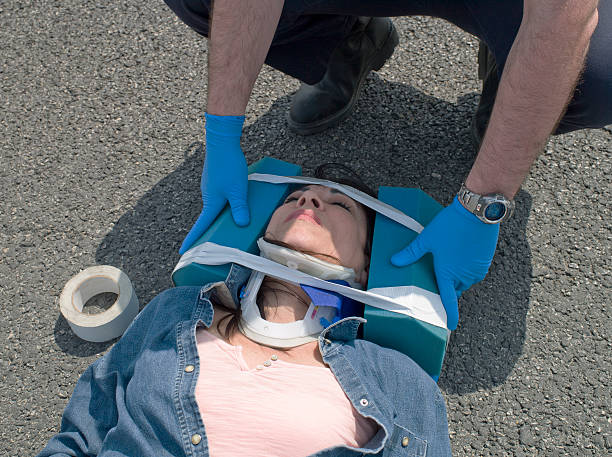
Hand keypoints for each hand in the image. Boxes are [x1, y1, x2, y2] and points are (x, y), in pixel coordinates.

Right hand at [179, 113, 249, 254]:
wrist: (221, 142)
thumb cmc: (228, 166)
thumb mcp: (237, 190)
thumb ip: (239, 208)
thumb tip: (241, 225)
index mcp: (210, 202)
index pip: (200, 226)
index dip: (192, 240)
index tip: (183, 251)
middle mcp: (208, 196)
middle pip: (209, 218)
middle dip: (210, 230)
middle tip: (211, 243)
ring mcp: (211, 188)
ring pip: (216, 206)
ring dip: (220, 216)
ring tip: (231, 224)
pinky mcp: (216, 180)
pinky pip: (220, 197)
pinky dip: (225, 204)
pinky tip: (235, 202)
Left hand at [390, 196, 498, 329]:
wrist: (477, 213)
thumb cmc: (451, 226)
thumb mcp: (427, 239)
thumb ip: (411, 253)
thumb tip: (395, 261)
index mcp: (448, 274)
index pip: (448, 300)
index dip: (450, 314)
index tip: (450, 325)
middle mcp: (464, 276)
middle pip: (455, 290)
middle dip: (448, 289)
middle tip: (439, 280)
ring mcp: (477, 270)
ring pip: (466, 281)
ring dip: (458, 278)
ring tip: (449, 264)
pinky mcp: (485, 261)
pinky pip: (474, 272)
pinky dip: (467, 269)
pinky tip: (460, 256)